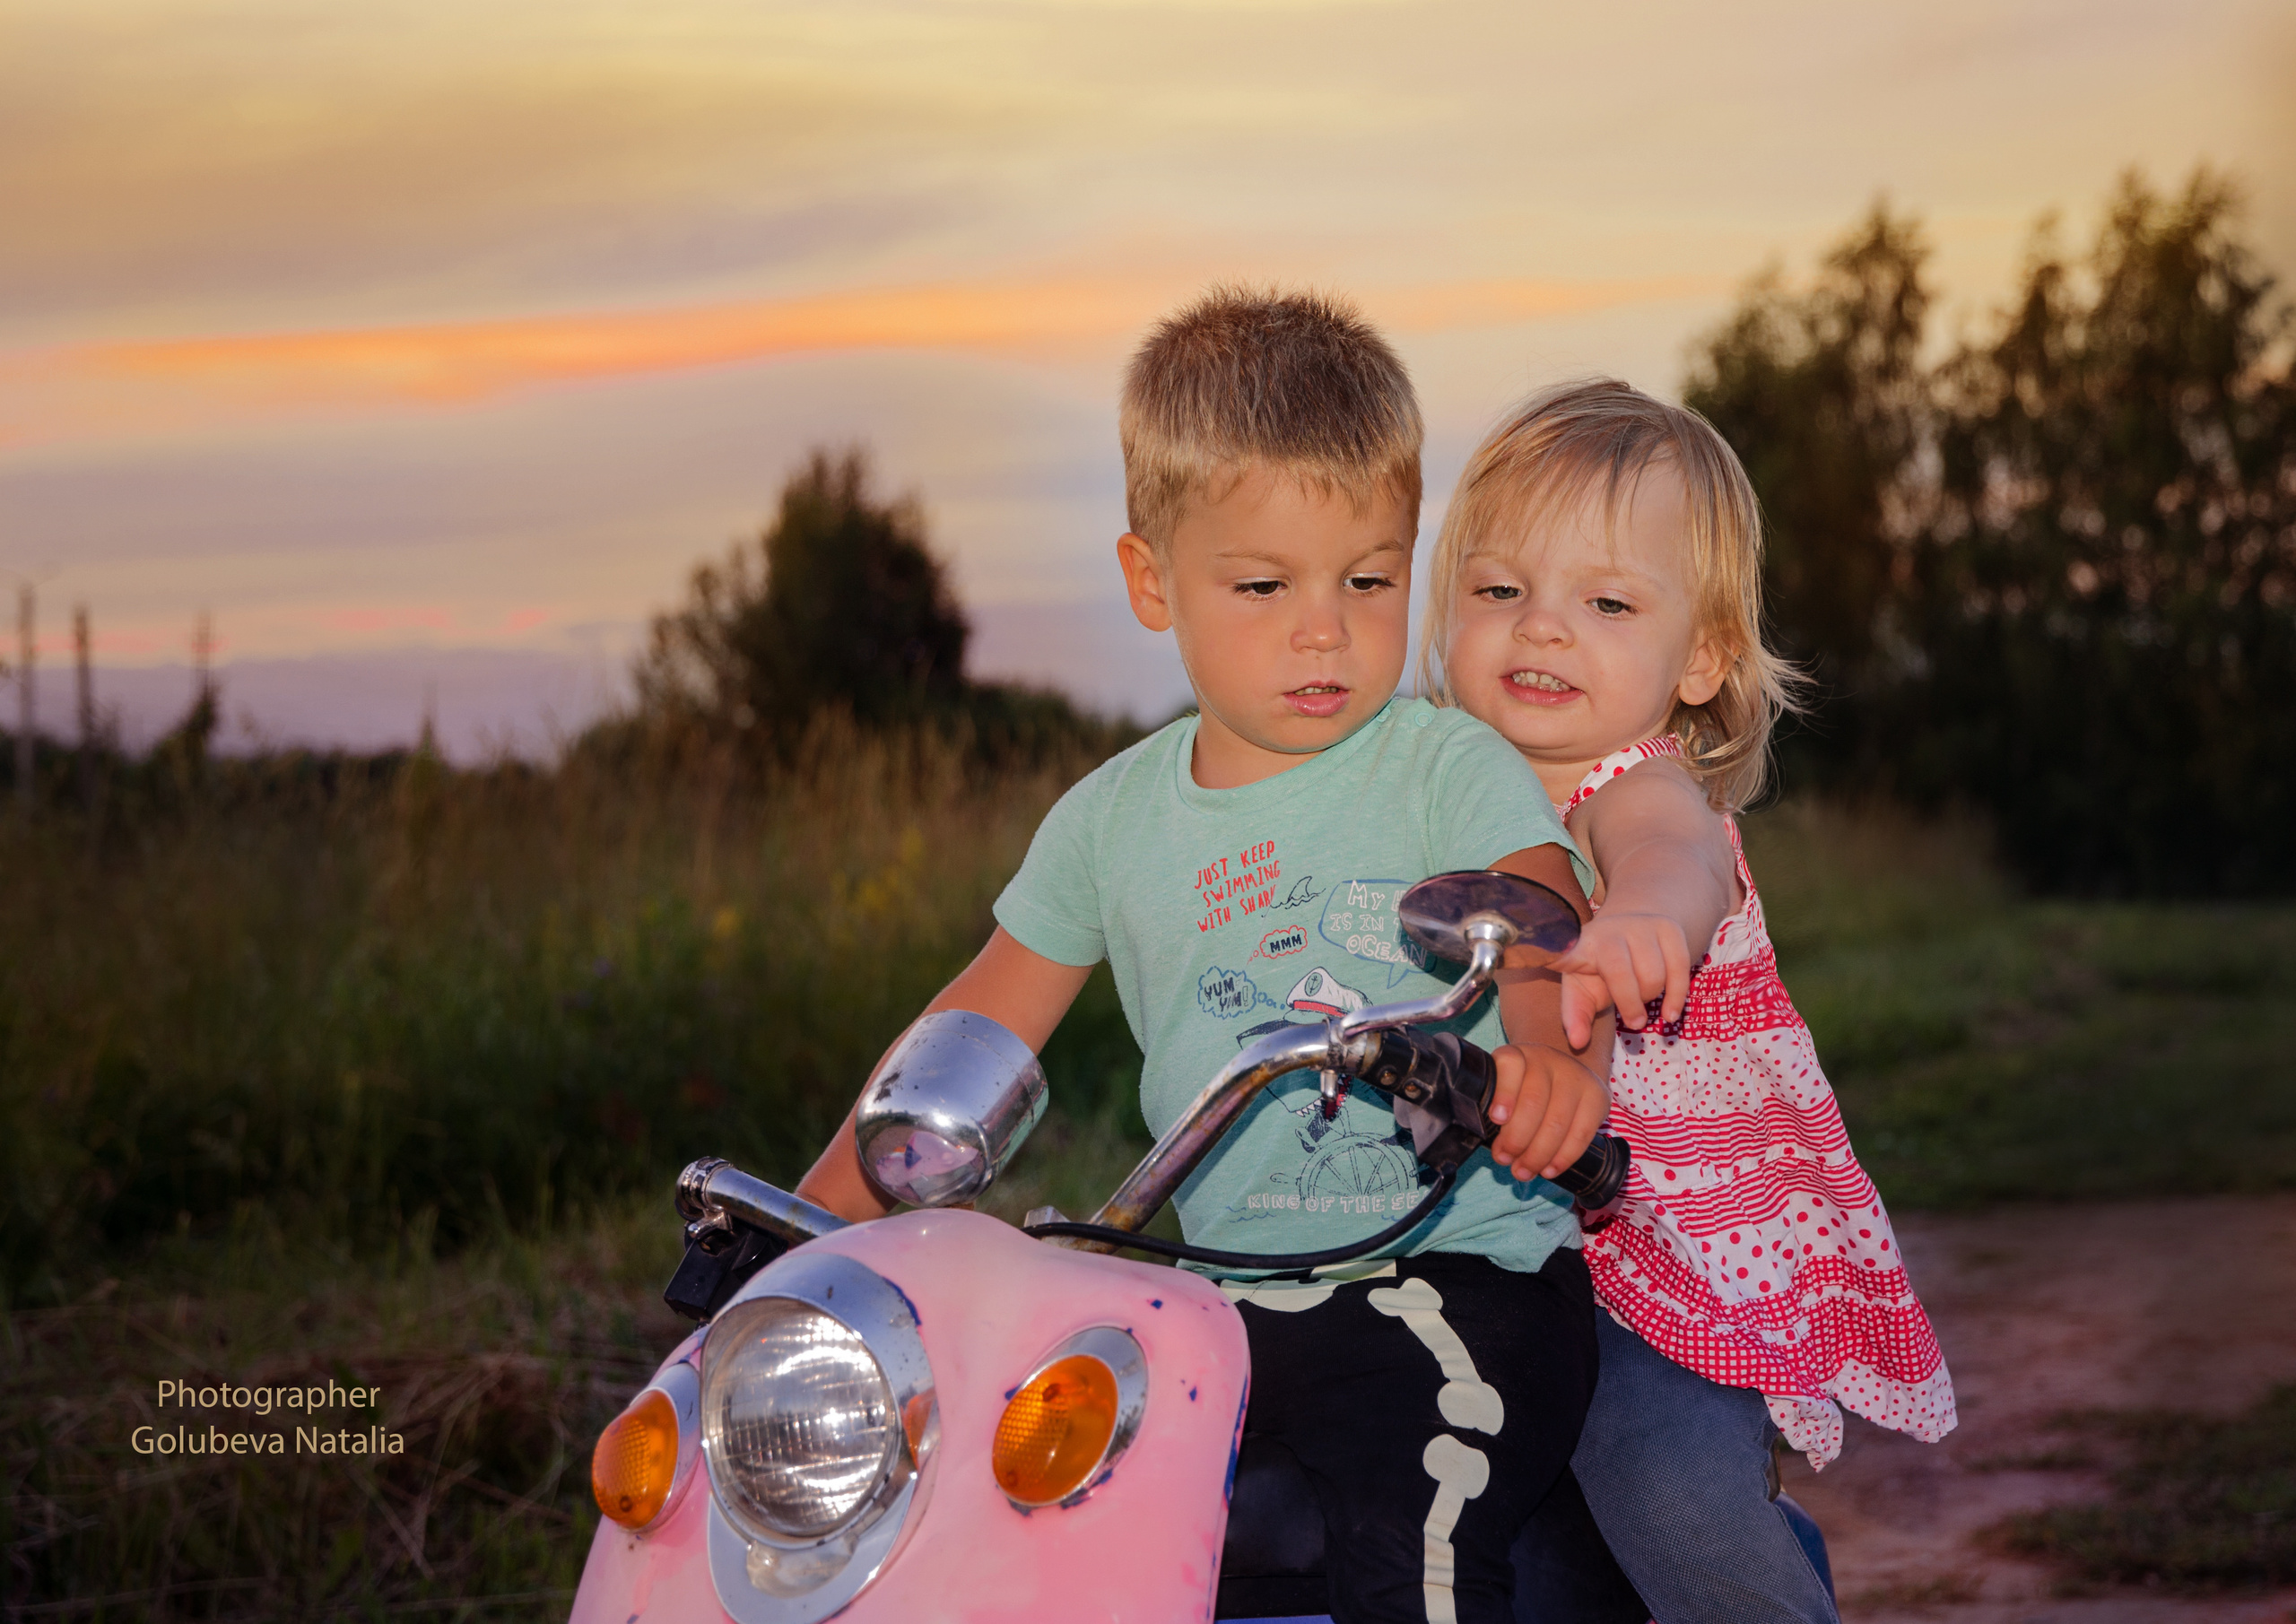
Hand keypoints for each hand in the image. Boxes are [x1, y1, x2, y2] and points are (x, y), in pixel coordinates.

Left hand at [1483, 1043, 1609, 1182]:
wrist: (1563, 1073)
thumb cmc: (1524, 1088)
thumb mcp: (1504, 1086)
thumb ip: (1492, 1103)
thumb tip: (1483, 1138)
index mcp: (1519, 1055)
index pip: (1510, 1065)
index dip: (1504, 1092)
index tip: (1496, 1119)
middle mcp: (1548, 1059)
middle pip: (1534, 1101)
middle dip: (1516, 1138)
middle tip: (1504, 1160)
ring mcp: (1576, 1076)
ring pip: (1557, 1121)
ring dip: (1537, 1155)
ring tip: (1523, 1172)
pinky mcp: (1598, 1096)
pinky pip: (1582, 1133)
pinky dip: (1563, 1157)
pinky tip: (1549, 1170)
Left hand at [1552, 911, 1692, 1049]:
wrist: (1636, 929)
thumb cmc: (1601, 968)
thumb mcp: (1582, 989)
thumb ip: (1575, 1016)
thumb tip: (1576, 1043)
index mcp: (1579, 947)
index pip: (1562, 952)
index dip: (1549, 954)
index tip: (1518, 955)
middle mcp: (1608, 930)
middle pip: (1625, 979)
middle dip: (1631, 1006)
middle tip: (1631, 1017)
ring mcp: (1640, 925)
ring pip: (1655, 976)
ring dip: (1652, 997)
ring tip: (1642, 996)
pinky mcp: (1668, 928)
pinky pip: (1680, 970)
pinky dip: (1676, 997)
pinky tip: (1668, 1013)